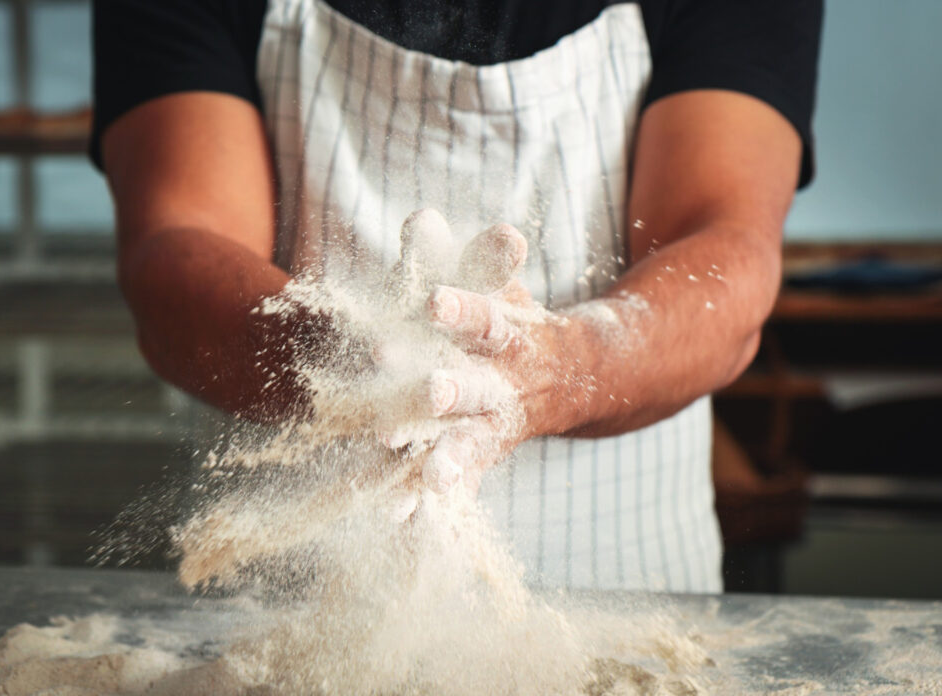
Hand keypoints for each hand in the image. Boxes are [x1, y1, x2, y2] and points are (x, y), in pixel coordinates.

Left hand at [386, 212, 587, 501]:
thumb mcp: (492, 280)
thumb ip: (455, 253)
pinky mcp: (482, 457)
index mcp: (507, 335)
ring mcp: (495, 425)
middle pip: (477, 388)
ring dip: (448, 456)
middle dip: (448, 392)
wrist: (576, 376)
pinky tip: (401, 522)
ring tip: (428, 474)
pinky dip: (431, 502)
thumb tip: (420, 216)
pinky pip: (459, 483)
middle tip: (426, 391)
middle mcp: (504, 383)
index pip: (484, 319)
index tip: (431, 300)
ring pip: (470, 443)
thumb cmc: (513, 319)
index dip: (460, 310)